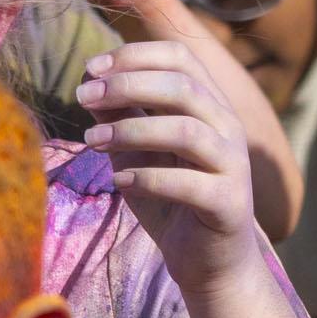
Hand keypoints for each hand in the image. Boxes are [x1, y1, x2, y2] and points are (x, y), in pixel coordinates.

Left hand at [78, 42, 259, 286]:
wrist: (209, 262)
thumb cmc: (171, 201)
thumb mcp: (138, 152)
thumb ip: (123, 116)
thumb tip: (91, 80)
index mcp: (210, 107)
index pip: (181, 58)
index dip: (135, 55)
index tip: (92, 68)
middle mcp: (228, 129)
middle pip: (183, 86)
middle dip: (127, 85)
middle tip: (83, 97)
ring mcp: (233, 166)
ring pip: (186, 130)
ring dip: (131, 130)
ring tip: (92, 140)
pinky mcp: (228, 204)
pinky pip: (188, 183)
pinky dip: (147, 178)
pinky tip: (119, 182)